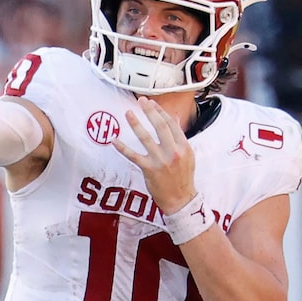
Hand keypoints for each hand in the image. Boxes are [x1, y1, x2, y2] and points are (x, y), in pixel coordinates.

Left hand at [112, 97, 196, 214]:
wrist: (181, 199)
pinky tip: (114, 140)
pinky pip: (133, 156)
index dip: (160, 112)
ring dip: (136, 124)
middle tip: (141, 101)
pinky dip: (122, 148)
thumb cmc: (183, 176)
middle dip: (150, 112)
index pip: (171, 124)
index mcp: (184, 147)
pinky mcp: (149, 170)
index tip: (152, 103)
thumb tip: (174, 117)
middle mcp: (173, 152)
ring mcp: (160, 161)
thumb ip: (179, 136)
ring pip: (145, 138)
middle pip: (160, 127)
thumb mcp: (187, 155)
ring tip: (128, 113)